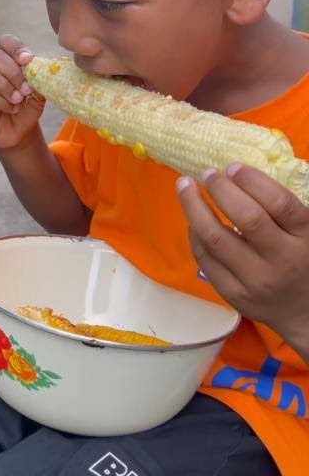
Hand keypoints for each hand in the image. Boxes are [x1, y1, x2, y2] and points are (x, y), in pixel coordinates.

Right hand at [0, 35, 45, 151]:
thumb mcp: (38, 93)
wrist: (19, 133)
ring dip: (5, 87)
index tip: (27, 60)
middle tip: (26, 89)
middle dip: (13, 72)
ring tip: (18, 100)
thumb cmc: (26, 109)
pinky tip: (11, 109)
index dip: (15, 48)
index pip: (5, 42)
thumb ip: (38, 80)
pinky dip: (1, 102)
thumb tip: (37, 70)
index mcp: (6, 61)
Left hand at [179, 164, 308, 345]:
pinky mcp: (234, 294)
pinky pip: (205, 260)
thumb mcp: (308, 233)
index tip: (232, 167)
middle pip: (247, 219)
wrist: (306, 313)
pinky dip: (194, 235)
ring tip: (185, 187)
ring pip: (216, 239)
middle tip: (207, 173)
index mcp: (307, 239)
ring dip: (194, 208)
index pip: (280, 204)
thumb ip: (283, 209)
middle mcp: (283, 260)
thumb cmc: (305, 261)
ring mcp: (256, 281)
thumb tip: (241, 173)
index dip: (253, 181)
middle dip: (221, 190)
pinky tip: (192, 219)